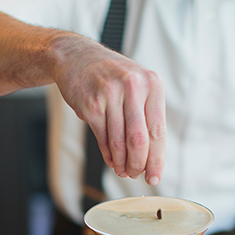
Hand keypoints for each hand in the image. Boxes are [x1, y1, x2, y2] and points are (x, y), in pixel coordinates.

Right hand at [50, 35, 165, 185]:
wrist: (76, 56)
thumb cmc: (112, 77)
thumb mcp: (137, 86)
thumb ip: (147, 115)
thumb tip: (153, 158)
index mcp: (152, 84)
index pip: (158, 131)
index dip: (157, 159)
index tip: (154, 177)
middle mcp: (133, 87)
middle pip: (140, 140)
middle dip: (139, 164)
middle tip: (137, 175)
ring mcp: (110, 95)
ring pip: (119, 142)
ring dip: (122, 163)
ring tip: (124, 171)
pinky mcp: (91, 105)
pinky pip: (103, 138)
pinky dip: (108, 155)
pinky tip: (112, 161)